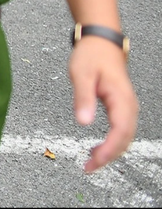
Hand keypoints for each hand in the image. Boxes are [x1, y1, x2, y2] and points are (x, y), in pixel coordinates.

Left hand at [71, 35, 137, 171]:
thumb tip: (83, 122)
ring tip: (90, 162)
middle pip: (125, 139)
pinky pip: (121, 130)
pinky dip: (112, 143)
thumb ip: (83, 98)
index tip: (94, 160)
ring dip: (110, 151)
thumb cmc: (91, 56)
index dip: (109, 149)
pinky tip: (98, 149)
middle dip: (109, 156)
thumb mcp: (81, 75)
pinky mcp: (122, 107)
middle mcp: (129, 106)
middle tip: (88, 167)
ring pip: (124, 137)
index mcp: (121, 99)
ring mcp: (127, 107)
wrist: (101, 43)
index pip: (120, 131)